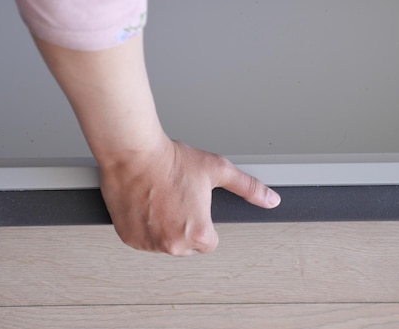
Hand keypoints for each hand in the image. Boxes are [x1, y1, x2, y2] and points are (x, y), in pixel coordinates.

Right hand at [100, 137, 280, 255]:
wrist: (133, 153)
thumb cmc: (170, 160)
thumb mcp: (216, 169)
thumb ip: (247, 187)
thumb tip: (270, 199)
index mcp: (197, 233)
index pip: (209, 242)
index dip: (202, 222)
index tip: (194, 206)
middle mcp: (173, 244)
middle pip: (185, 244)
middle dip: (182, 226)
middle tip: (175, 198)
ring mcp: (149, 243)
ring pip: (163, 242)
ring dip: (162, 227)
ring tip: (159, 198)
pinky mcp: (129, 239)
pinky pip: (142, 239)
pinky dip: (143, 226)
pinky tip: (144, 204)